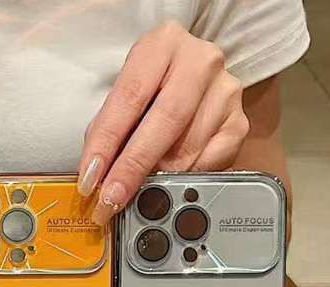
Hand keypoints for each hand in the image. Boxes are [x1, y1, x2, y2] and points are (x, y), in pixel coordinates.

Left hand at [78, 21, 248, 225]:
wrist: (187, 84)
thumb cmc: (146, 95)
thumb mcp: (120, 102)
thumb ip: (107, 135)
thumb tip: (98, 180)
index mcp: (163, 45)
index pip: (130, 97)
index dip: (107, 143)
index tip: (91, 179)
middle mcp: (200, 61)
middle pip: (165, 121)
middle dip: (132, 167)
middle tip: (111, 199)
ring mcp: (225, 91)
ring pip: (187, 148)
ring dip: (157, 179)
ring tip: (136, 192)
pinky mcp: (239, 123)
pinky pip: (209, 164)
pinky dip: (183, 180)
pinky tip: (169, 182)